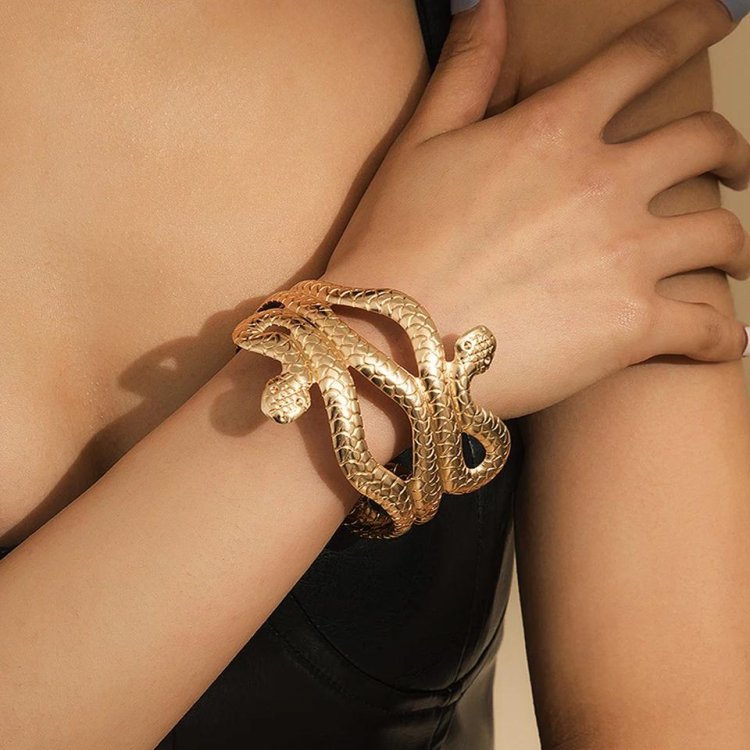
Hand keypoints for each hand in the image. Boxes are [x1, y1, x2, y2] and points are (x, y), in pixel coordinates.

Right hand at [322, 0, 749, 417]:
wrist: (391, 346)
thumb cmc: (394, 245)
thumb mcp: (420, 146)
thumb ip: (466, 72)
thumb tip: (487, 3)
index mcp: (555, 130)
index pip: (646, 55)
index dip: (693, 26)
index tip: (724, 18)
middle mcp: (605, 183)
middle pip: (706, 143)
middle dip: (732, 152)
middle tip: (735, 170)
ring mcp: (625, 256)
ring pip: (722, 235)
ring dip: (737, 245)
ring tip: (733, 259)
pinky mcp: (632, 328)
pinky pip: (708, 329)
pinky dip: (724, 336)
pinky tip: (727, 340)